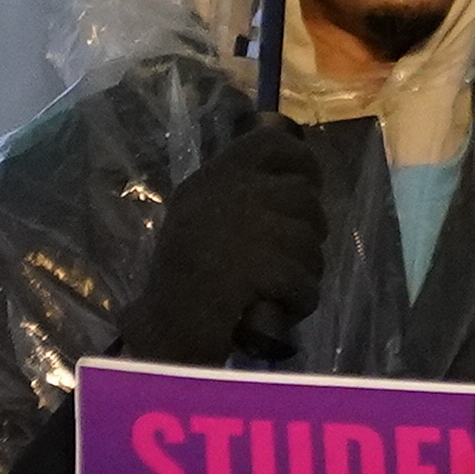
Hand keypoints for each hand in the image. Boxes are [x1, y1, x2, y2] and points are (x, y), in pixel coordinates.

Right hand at [124, 122, 332, 365]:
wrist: (164, 329)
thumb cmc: (180, 277)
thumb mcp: (198, 215)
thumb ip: (239, 192)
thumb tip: (298, 179)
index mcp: (214, 179)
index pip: (274, 145)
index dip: (301, 163)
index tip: (306, 186)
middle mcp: (232, 193)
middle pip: (305, 198)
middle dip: (306, 232)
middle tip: (284, 258)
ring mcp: (249, 228)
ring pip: (311, 243)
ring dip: (302, 271)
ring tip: (273, 289)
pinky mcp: (262, 266)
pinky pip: (305, 282)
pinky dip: (298, 302)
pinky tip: (275, 309)